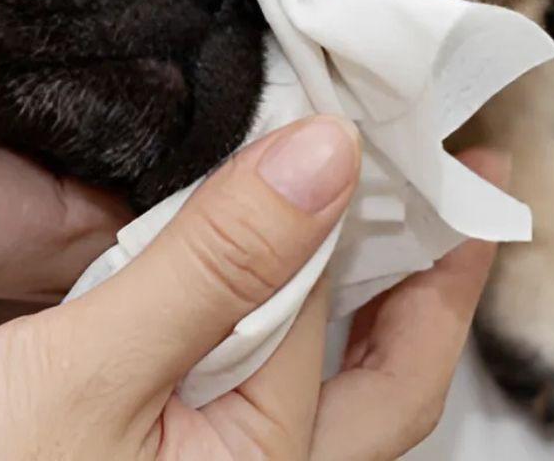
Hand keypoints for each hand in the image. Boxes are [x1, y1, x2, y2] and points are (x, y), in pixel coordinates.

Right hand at [0, 117, 505, 459]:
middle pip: (387, 370)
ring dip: (356, 280)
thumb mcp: (93, 370)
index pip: (354, 307)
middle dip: (433, 273)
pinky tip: (256, 252)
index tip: (411, 124)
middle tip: (460, 183)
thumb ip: (215, 264)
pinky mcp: (167, 449)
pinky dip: (278, 298)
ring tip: (374, 198)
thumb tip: (328, 152)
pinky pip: (256, 367)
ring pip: (324, 367)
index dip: (383, 205)